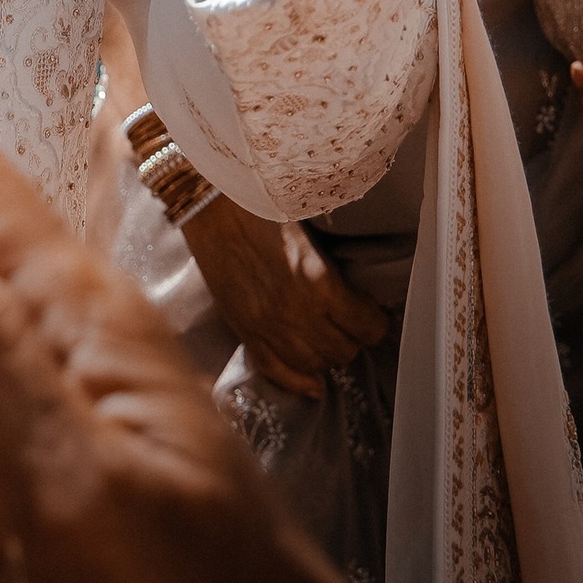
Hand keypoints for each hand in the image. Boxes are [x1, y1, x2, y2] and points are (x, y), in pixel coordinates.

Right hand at [182, 196, 388, 397]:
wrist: (207, 199)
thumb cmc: (259, 202)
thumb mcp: (310, 231)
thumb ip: (330, 264)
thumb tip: (354, 289)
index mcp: (319, 281)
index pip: (368, 327)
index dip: (375, 320)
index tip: (370, 310)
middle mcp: (297, 312)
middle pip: (343, 351)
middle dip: (351, 338)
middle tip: (347, 322)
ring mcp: (268, 326)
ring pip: (314, 366)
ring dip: (326, 356)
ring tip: (326, 339)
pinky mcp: (244, 331)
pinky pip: (276, 371)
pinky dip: (298, 383)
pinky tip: (312, 383)